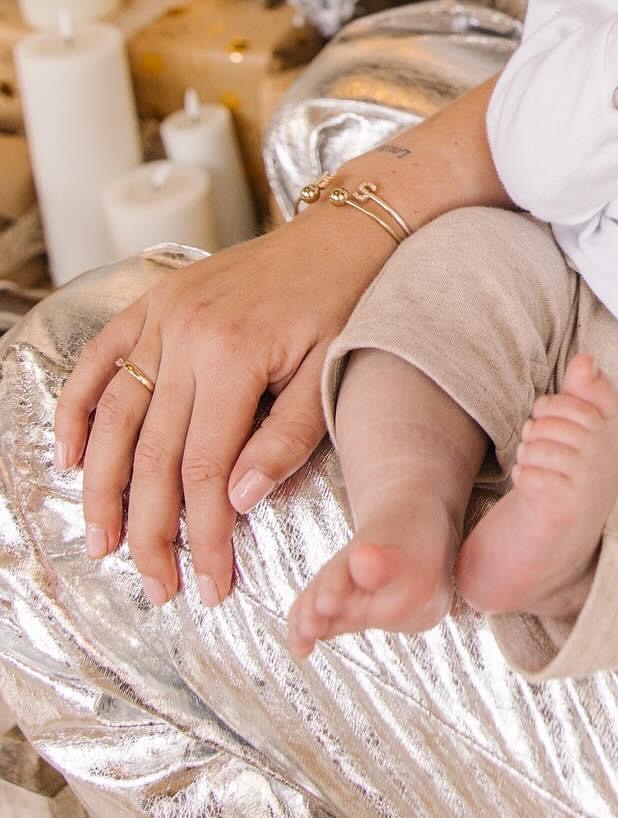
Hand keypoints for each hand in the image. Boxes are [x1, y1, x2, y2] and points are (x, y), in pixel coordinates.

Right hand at [53, 212, 390, 611]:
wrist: (344, 231)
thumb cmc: (347, 302)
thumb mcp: (332, 371)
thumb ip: (285, 438)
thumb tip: (236, 502)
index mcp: (233, 356)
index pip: (204, 469)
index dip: (205, 536)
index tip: (212, 584)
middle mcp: (186, 335)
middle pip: (153, 454)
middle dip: (151, 531)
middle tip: (158, 586)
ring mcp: (163, 315)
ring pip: (115, 416)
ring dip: (103, 487)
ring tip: (104, 543)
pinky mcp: (154, 301)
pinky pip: (100, 359)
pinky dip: (76, 409)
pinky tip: (70, 459)